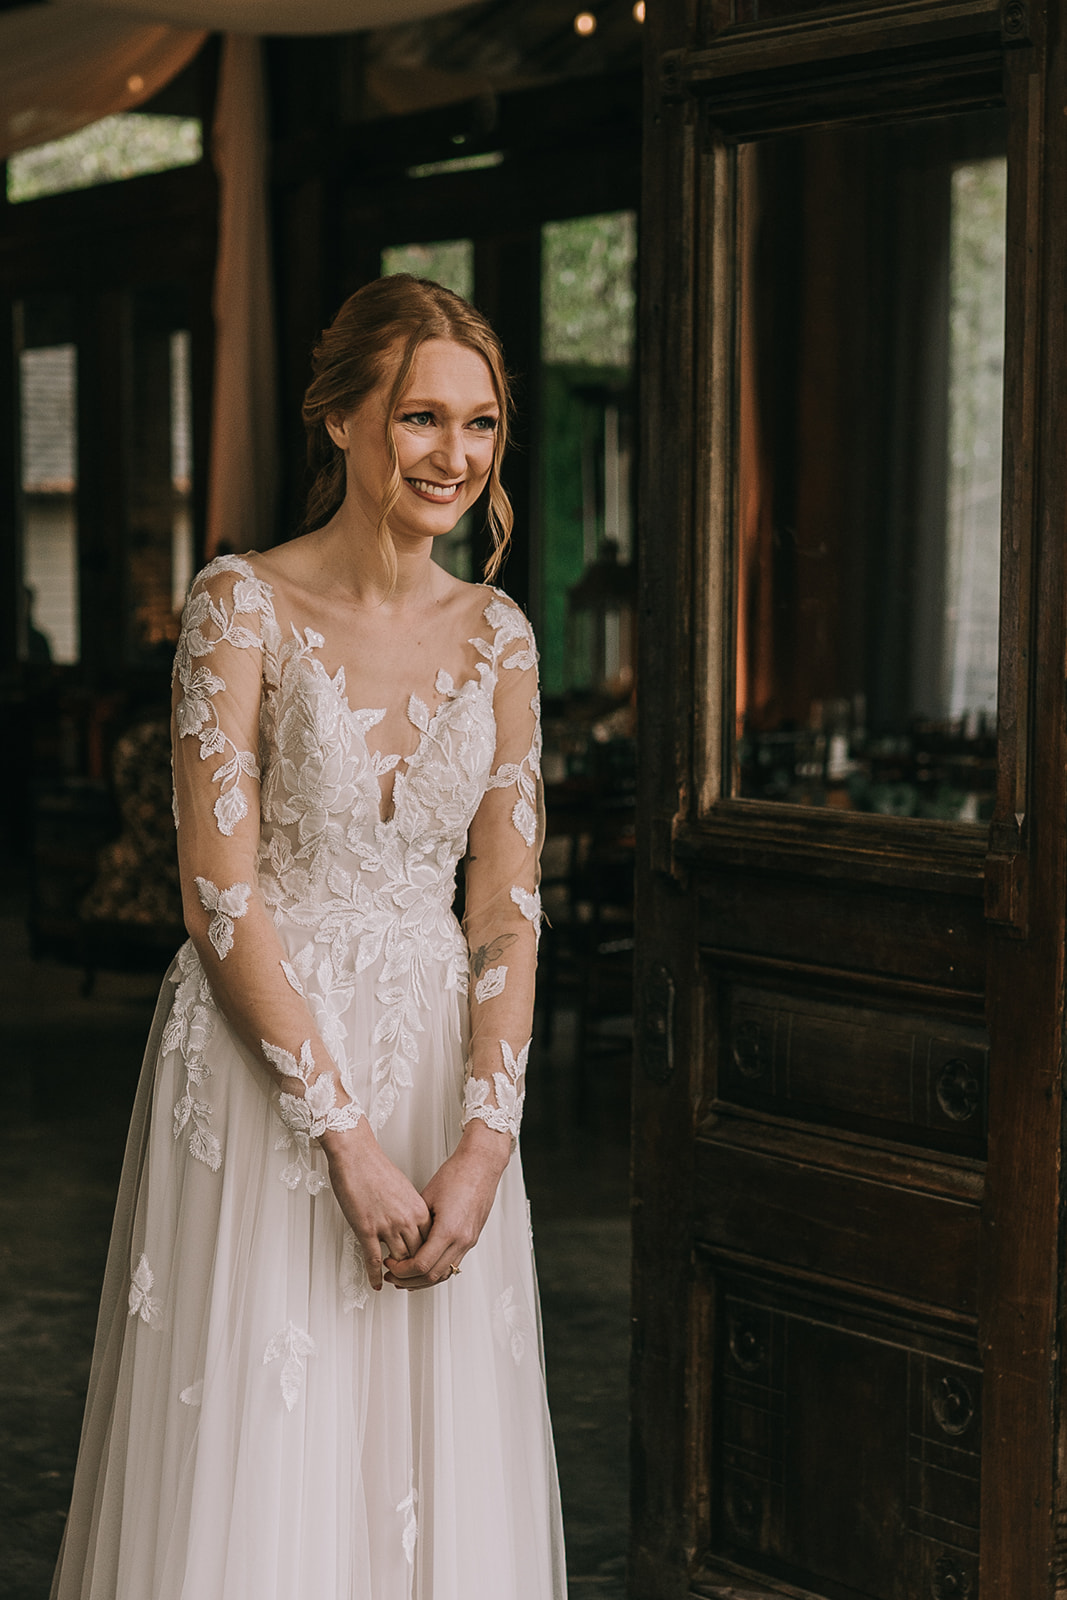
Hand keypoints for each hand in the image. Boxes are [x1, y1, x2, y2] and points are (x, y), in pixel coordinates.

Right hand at [321, 1120, 430, 1290]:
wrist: (356, 1154)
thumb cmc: (377, 1167)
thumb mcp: (404, 1190)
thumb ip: (411, 1209)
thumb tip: (412, 1224)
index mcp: (419, 1208)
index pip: (431, 1242)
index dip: (427, 1256)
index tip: (423, 1264)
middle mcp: (407, 1219)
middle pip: (418, 1254)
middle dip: (414, 1269)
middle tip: (409, 1278)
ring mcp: (387, 1225)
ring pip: (399, 1260)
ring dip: (396, 1273)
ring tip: (392, 1280)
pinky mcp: (366, 1229)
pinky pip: (373, 1259)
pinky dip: (374, 1275)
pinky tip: (375, 1283)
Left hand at [384, 1122, 510, 1290]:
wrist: (481, 1165)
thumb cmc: (458, 1174)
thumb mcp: (426, 1197)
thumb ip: (415, 1223)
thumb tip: (401, 1237)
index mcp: (448, 1230)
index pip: (421, 1265)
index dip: (401, 1270)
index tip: (390, 1265)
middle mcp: (461, 1240)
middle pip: (432, 1276)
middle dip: (409, 1280)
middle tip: (394, 1275)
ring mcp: (469, 1241)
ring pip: (444, 1275)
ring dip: (423, 1280)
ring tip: (407, 1276)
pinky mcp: (471, 1238)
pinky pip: (453, 1264)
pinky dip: (437, 1270)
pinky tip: (426, 1267)